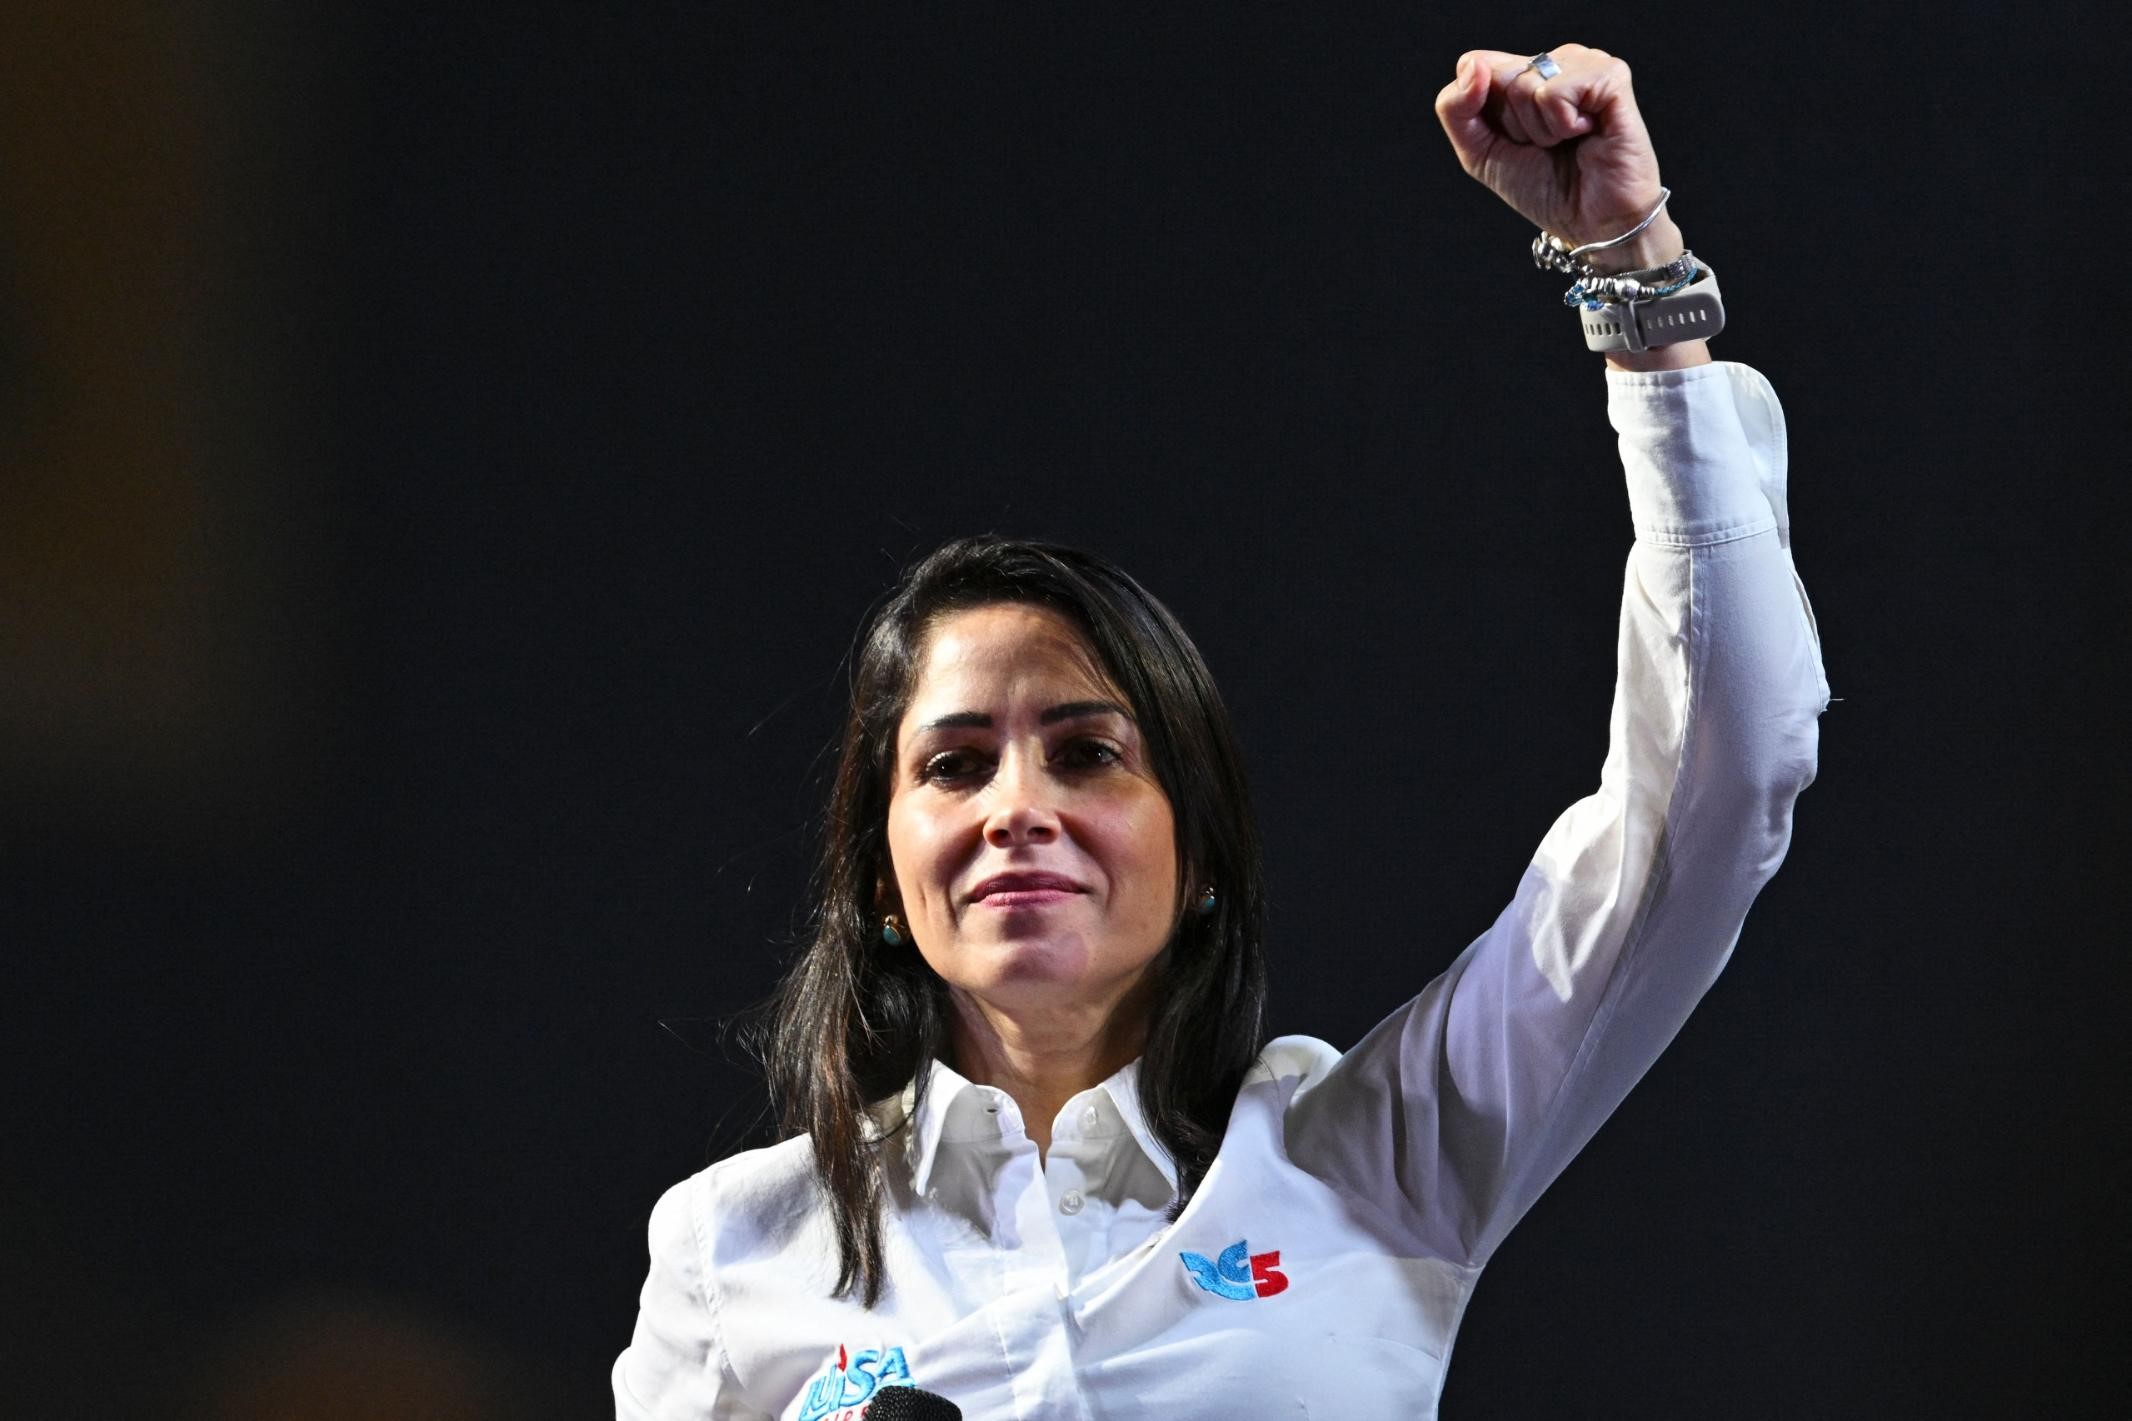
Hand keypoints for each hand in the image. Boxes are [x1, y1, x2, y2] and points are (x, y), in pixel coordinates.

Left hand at [1434, 45, 1674, 268]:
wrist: (1591, 223)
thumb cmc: (1543, 188)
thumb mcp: (1478, 152)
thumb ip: (1454, 109)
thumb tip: (1473, 65)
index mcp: (1523, 73)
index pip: (1473, 64)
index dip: (1480, 111)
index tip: (1513, 139)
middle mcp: (1554, 61)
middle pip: (1498, 76)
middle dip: (1512, 125)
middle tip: (1545, 145)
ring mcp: (1584, 63)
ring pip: (1526, 83)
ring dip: (1540, 129)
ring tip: (1568, 141)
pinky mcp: (1611, 75)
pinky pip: (1556, 91)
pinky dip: (1562, 125)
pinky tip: (1587, 133)